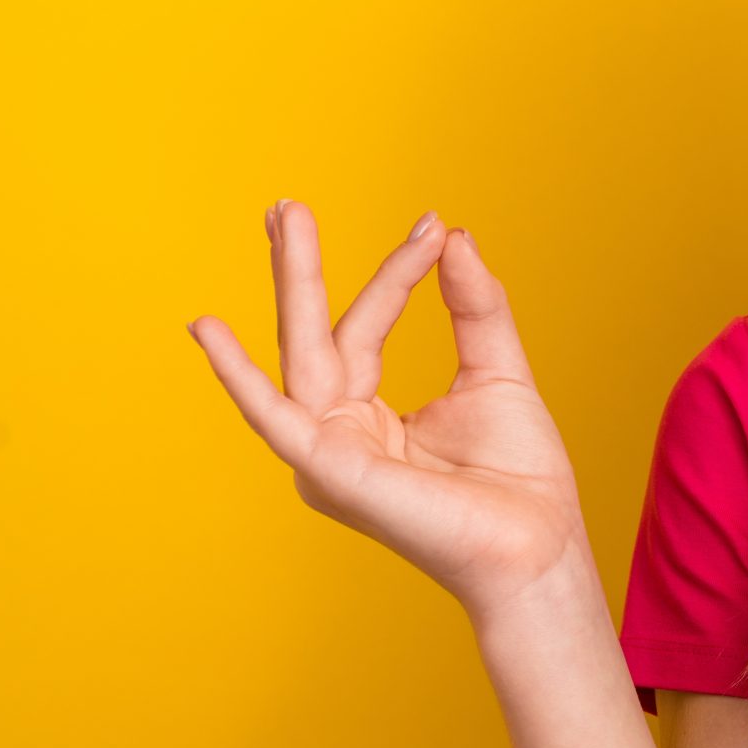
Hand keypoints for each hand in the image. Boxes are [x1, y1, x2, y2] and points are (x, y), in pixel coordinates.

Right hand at [187, 199, 588, 622]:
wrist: (538, 544)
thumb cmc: (519, 476)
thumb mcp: (497, 370)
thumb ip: (474, 306)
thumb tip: (454, 236)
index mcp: (367, 416)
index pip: (367, 327)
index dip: (397, 273)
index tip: (432, 224)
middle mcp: (336, 433)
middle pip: (313, 335)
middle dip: (300, 267)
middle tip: (288, 203)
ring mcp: (328, 454)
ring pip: (303, 354)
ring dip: (294, 284)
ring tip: (283, 218)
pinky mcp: (330, 473)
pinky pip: (277, 418)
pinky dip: (241, 377)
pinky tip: (209, 333)